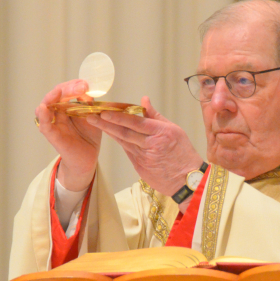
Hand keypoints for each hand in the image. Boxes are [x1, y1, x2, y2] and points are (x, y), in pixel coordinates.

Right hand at [35, 80, 101, 191]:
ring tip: (58, 92)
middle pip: (54, 95)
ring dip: (51, 98)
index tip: (85, 84)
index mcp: (65, 107)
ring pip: (45, 107)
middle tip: (80, 86)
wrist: (88, 159)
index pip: (64, 90)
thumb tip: (86, 89)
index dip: (73, 85)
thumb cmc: (88, 136)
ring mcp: (53, 124)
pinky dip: (43, 116)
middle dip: (66, 89)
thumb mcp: (92, 116)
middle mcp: (56, 113)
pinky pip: (44, 125)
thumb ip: (88, 103)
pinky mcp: (53, 136)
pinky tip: (44, 108)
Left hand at [87, 97, 203, 203]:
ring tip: (96, 123)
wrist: (188, 180)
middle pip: (124, 132)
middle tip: (91, 116)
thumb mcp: (174, 129)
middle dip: (106, 124)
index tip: (105, 111)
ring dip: (109, 132)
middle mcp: (151, 145)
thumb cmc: (183, 152)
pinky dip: (119, 142)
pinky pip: (128, 152)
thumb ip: (155, 115)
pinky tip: (111, 135)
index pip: (135, 122)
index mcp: (161, 133)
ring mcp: (144, 158)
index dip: (118, 116)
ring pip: (123, 142)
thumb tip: (144, 100)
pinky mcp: (140, 168)